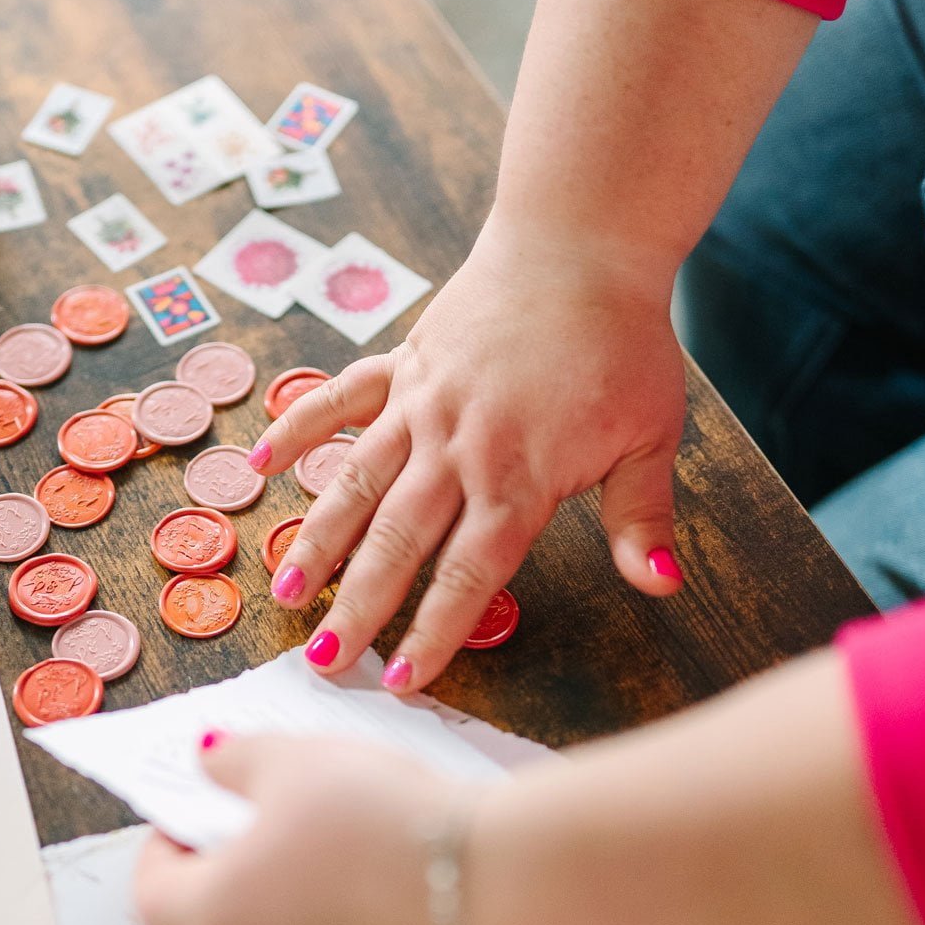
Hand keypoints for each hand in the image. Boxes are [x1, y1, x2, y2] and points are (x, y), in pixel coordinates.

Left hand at [133, 733, 466, 924]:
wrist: (500, 894)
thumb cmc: (386, 824)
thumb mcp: (297, 761)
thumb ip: (234, 761)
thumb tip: (207, 762)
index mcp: (211, 920)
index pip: (152, 895)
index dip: (165, 851)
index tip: (194, 817)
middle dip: (217, 889)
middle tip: (254, 838)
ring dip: (273, 923)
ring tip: (321, 867)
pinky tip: (374, 903)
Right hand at [249, 234, 685, 689]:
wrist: (583, 245)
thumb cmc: (623, 344)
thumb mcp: (651, 437)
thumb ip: (642, 519)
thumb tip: (662, 587)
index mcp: (517, 476)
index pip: (468, 574)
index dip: (434, 632)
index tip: (402, 679)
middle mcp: (457, 446)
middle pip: (398, 542)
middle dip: (358, 606)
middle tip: (323, 659)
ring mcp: (422, 403)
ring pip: (356, 482)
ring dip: (318, 538)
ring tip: (284, 588)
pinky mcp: (405, 364)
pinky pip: (340, 398)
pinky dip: (299, 427)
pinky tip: (263, 463)